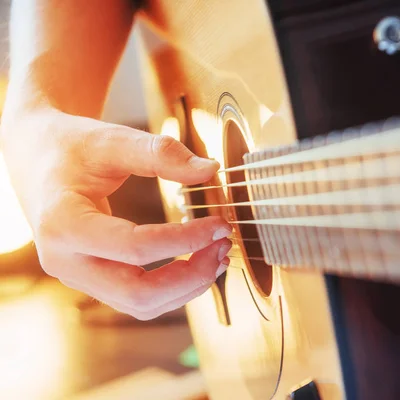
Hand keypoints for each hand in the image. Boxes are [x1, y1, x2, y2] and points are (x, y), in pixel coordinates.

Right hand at [0, 108, 231, 319]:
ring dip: (187, 287)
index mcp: (62, 224)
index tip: (220, 224)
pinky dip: (174, 288)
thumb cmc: (71, 146)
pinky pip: (139, 298)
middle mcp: (65, 261)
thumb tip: (210, 171)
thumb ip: (160, 153)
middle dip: (191, 276)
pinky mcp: (94, 279)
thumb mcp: (112, 139)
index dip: (185, 240)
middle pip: (138, 294)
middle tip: (224, 247)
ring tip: (219, 255)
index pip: (134, 248)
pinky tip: (199, 264)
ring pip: (141, 304)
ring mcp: (78, 276)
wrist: (36, 156)